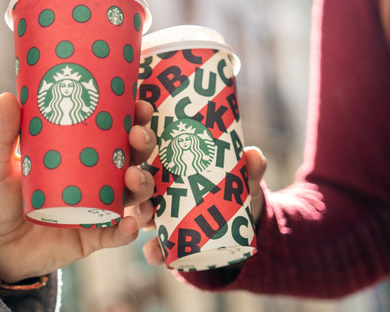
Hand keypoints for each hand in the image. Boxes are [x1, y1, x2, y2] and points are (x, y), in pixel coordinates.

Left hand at [0, 93, 156, 282]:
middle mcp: (96, 178)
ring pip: (133, 194)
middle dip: (144, 144)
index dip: (134, 117)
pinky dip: (127, 230)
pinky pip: (117, 234)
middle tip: (138, 135)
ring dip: (142, 183)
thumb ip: (3, 135)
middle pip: (132, 158)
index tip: (140, 104)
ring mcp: (97, 208)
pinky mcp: (92, 238)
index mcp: (81, 153)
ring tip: (134, 177)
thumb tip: (6, 97)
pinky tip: (130, 223)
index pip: (115, 130)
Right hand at [139, 146, 267, 265]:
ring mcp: (159, 219)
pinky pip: (154, 248)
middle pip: (138, 183)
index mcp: (168, 168)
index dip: (138, 143)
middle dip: (135, 181)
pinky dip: (153, 251)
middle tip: (139, 177)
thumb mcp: (242, 181)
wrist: (242, 232)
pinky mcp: (166, 243)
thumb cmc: (233, 194)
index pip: (147, 153)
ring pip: (140, 215)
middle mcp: (156, 192)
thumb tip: (254, 155)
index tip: (140, 135)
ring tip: (147, 216)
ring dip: (139, 214)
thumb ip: (250, 169)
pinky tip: (156, 253)